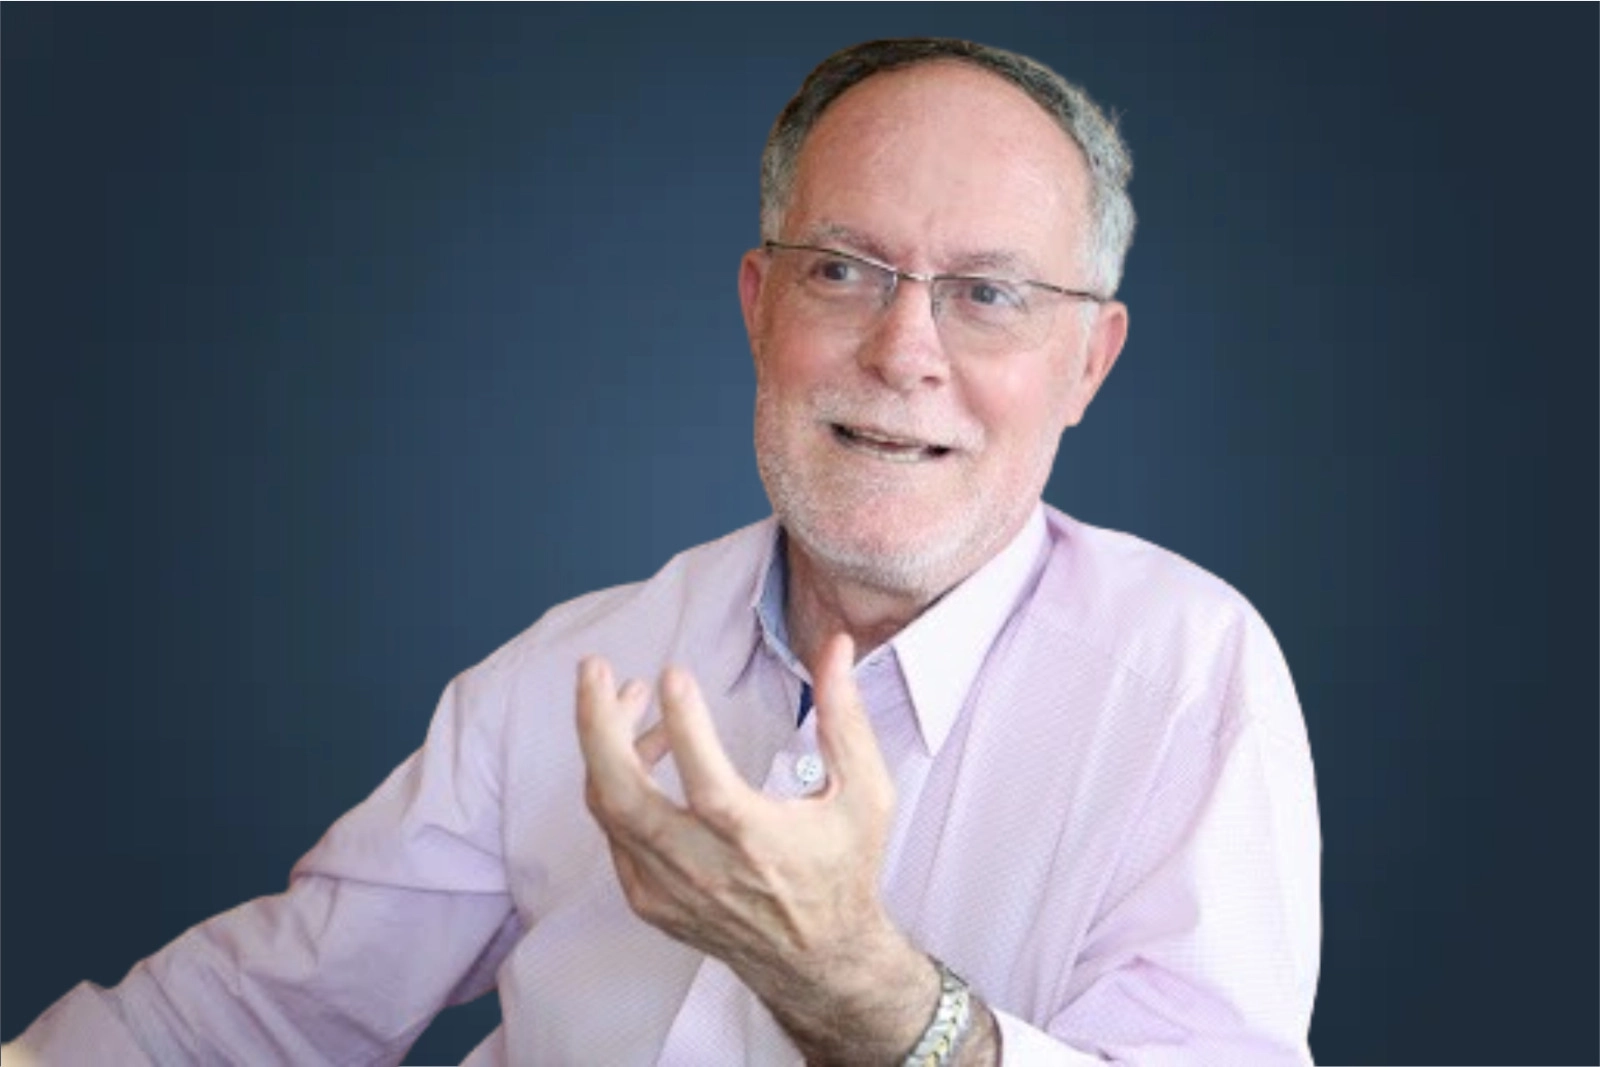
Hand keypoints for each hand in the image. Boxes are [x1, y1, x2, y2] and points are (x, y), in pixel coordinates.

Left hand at [576, 635, 999, 1063]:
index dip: (684, 722)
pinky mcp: (650, 900)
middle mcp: (703, 870)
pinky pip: (614, 833)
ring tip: (628, 697)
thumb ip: (846, 718)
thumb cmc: (844, 869)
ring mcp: (668, 889)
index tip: (673, 672)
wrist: (820, 960)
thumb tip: (835, 647)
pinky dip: (615, 785)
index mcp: (757, 842)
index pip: (705, 782)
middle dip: (597, 725)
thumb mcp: (866, 793)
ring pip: (609, 809)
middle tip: (594, 669)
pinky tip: (641, 753)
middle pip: (623, 797)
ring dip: (605, 745)